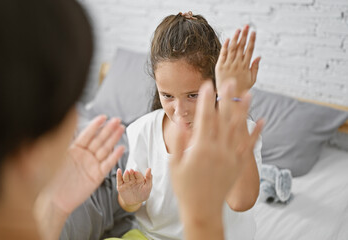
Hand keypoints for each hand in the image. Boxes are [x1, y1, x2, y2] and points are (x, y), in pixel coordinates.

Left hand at [43, 115, 124, 214]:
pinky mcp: (96, 176)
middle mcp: (84, 156)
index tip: (103, 117)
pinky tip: (121, 148)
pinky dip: (115, 156)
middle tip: (116, 120)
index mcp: (73, 150)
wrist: (54, 201)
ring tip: (121, 129)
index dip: (95, 125)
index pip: (86, 134)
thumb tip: (61, 128)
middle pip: (98, 139)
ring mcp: (91, 165)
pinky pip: (107, 164)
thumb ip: (60, 144)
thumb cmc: (50, 181)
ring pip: (105, 149)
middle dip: (108, 129)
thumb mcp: (53, 159)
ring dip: (113, 139)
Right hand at [116, 168, 152, 205]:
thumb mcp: (148, 187)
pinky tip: (119, 171)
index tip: (136, 172)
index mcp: (139, 178)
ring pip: (125, 177)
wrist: (134, 203)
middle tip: (131, 170)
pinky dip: (119, 175)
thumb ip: (149, 178)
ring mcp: (126, 182)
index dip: (137, 173)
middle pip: (131, 175)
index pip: (138, 174)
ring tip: (127, 172)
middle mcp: (132, 179)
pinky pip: (119, 180)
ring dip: (126, 174)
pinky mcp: (120, 185)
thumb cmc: (143, 194)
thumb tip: (149, 168)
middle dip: (131, 173)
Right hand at [169, 81, 262, 233]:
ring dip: (244, 110)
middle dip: (226, 98)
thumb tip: (181, 122)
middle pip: (223, 119)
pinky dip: (256, 133)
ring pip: (239, 129)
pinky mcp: (238, 164)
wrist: (202, 210)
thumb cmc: (185, 187)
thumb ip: (179, 142)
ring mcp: (230, 157)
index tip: (206, 85)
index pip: (204, 118)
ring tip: (249, 93)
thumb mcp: (175, 164)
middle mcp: (218, 150)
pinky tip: (261, 120)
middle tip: (230, 81)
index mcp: (200, 149)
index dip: (205, 100)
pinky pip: (250, 146)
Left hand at [215, 25, 259, 96]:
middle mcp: (236, 64)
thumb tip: (259, 56)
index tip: (254, 32)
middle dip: (245, 35)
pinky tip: (229, 39)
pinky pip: (223, 54)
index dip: (252, 40)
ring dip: (236, 38)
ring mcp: (227, 65)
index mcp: (245, 66)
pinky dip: (226, 46)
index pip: (249, 50)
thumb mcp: (252, 79)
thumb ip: (255, 67)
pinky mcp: (219, 67)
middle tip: (247, 26)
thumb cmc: (242, 88)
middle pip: (241, 47)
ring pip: (232, 49)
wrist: (228, 97)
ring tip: (239, 29)